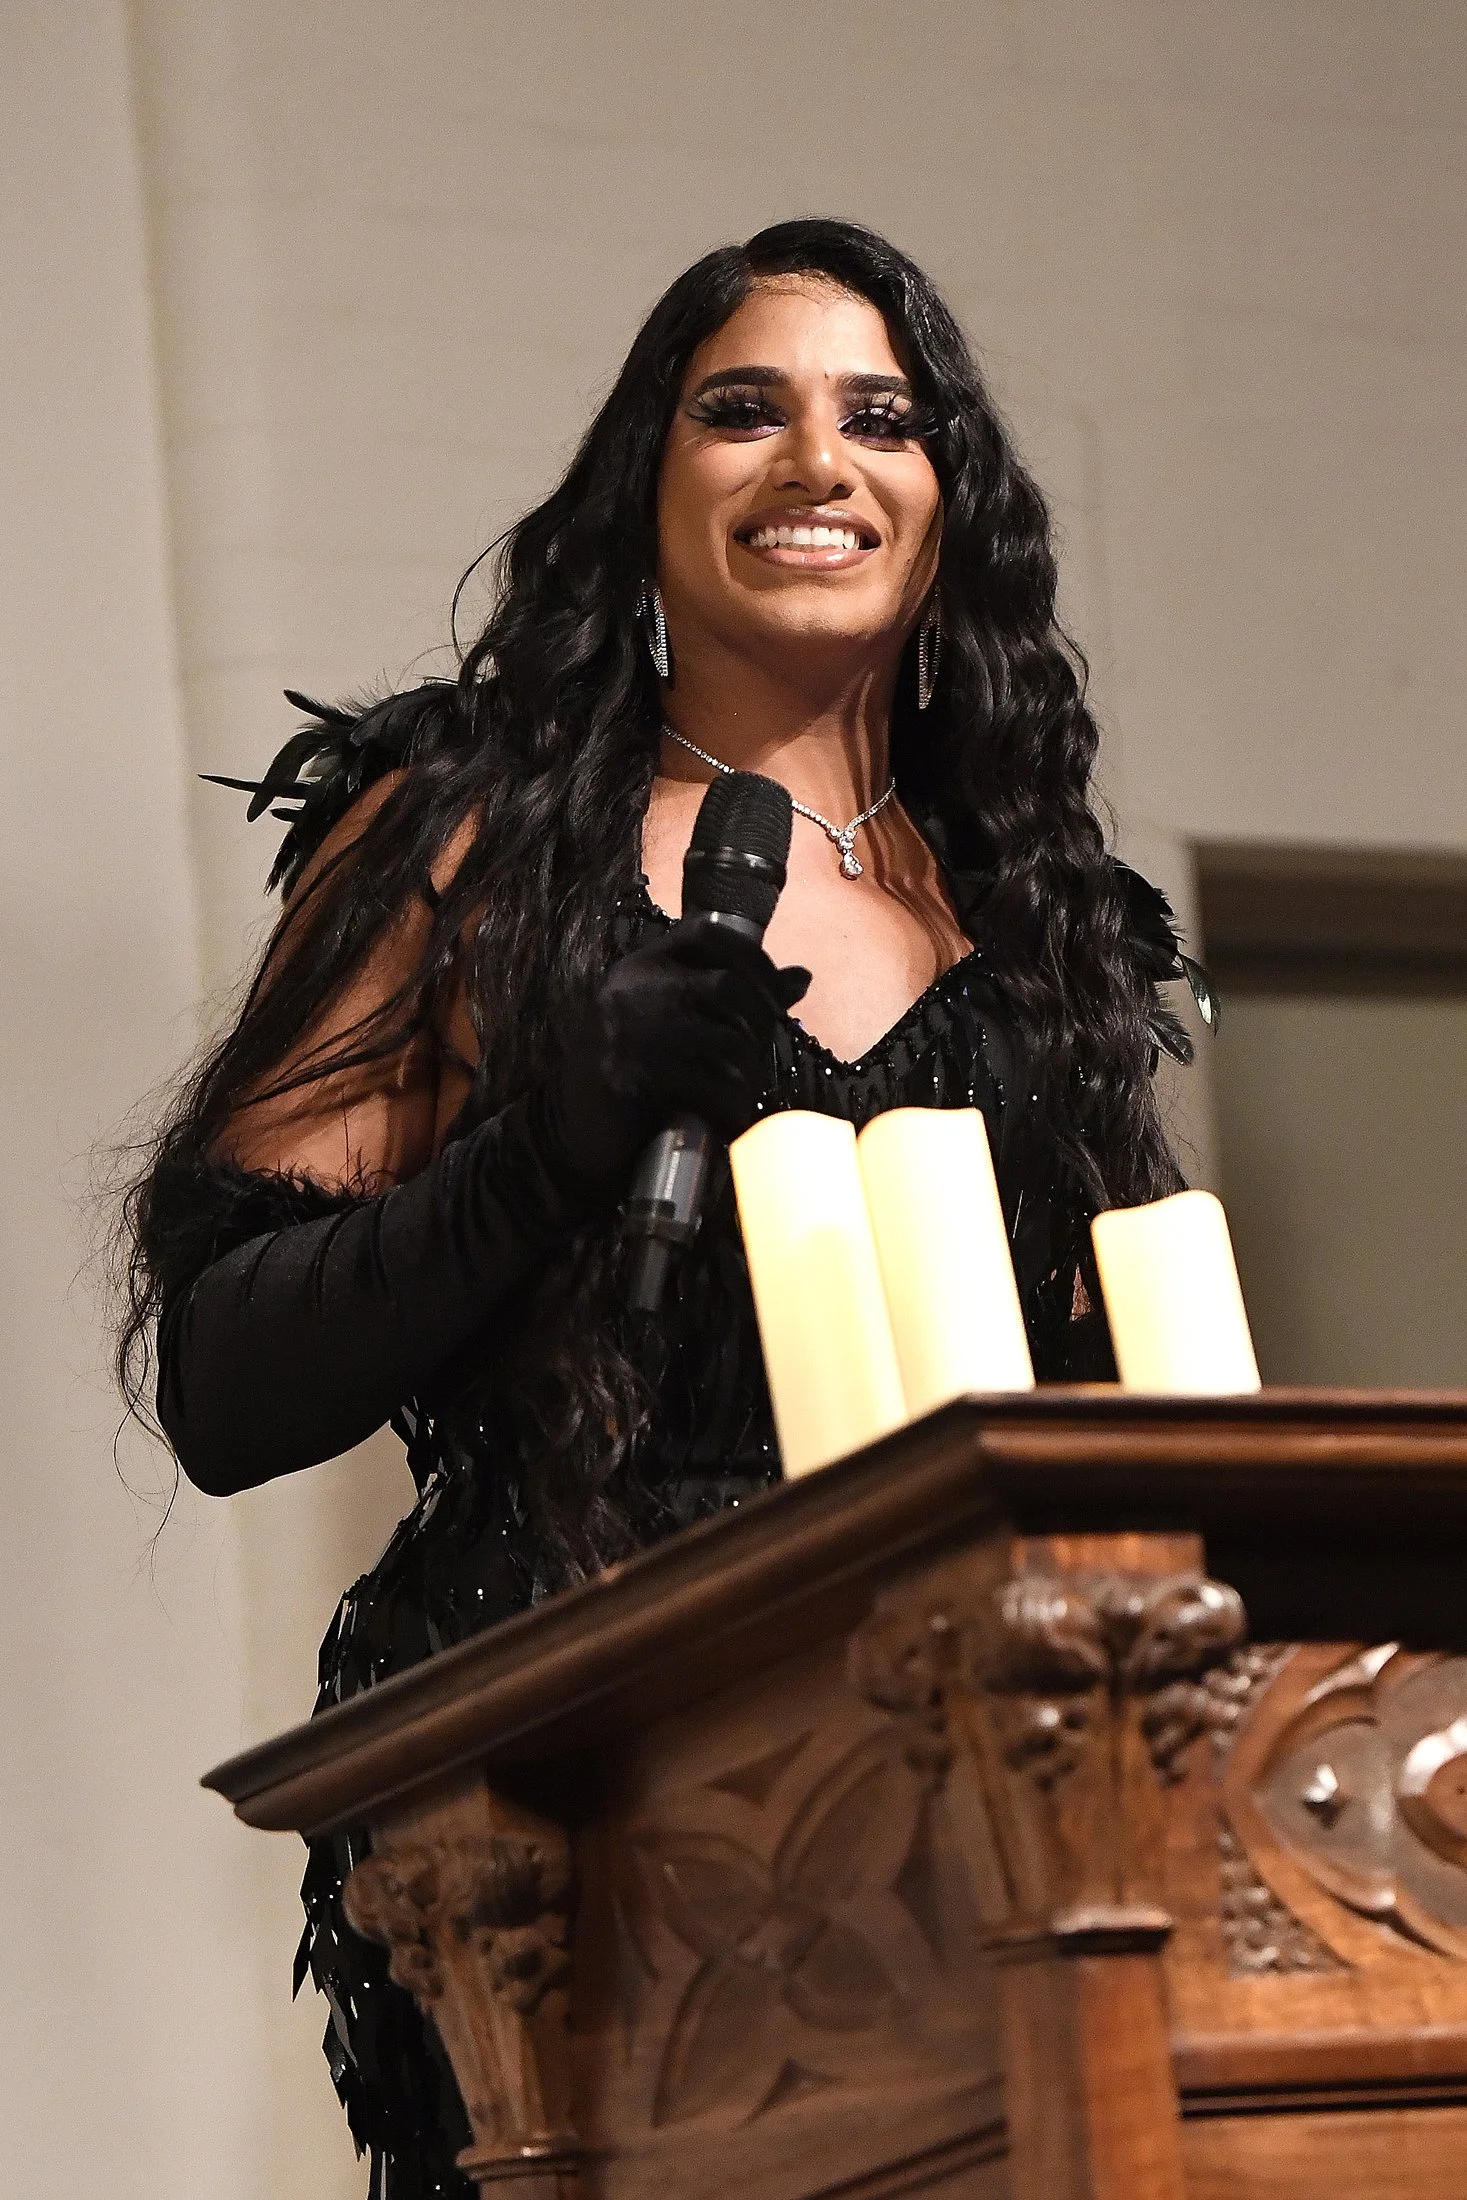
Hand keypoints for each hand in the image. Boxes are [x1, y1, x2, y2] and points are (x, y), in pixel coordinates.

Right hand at [544, 918, 809, 1189]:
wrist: (567, 1127)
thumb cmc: (629, 1070)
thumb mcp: (670, 1018)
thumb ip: (727, 993)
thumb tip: (800, 978)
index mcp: (641, 965)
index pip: (707, 935)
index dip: (755, 957)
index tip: (779, 990)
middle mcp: (634, 988)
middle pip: (728, 985)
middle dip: (763, 1020)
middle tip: (764, 1051)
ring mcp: (633, 1033)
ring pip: (727, 1039)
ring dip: (751, 1071)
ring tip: (747, 1089)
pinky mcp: (635, 1078)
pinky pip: (710, 1086)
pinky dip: (732, 1105)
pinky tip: (732, 1116)